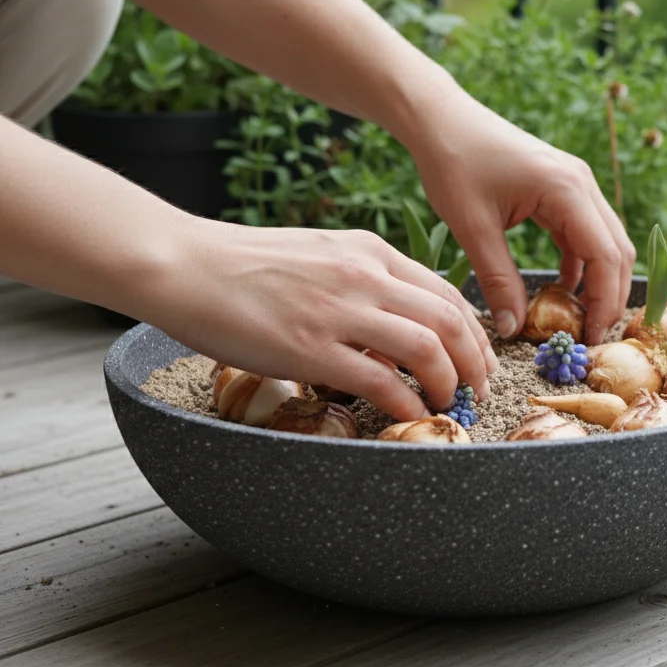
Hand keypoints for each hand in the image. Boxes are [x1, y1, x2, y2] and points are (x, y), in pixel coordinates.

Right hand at [150, 219, 497, 422]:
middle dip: (475, 361)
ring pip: (427, 348)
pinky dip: (405, 401)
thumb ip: (363, 282)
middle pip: (450, 320)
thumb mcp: (321, 256)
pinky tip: (408, 414)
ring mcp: (339, 311)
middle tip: (480, 390)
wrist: (184, 264)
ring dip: (448, 382)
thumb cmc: (245, 265)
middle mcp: (365, 276)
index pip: (446, 292)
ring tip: (448, 404)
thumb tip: (396, 325)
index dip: (474, 332)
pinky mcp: (310, 347)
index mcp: (370, 252)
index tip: (481, 360)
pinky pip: (380, 379)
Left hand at [409, 82, 636, 345]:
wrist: (440, 119)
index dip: (606, 301)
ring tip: (579, 318)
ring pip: (606, 242)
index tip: (590, 337)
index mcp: (566, 190)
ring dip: (599, 280)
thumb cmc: (453, 163)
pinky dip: (581, 262)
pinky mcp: (563, 187)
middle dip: (610, 296)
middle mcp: (582, 184)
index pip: (606, 256)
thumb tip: (513, 330)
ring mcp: (576, 183)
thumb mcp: (472, 228)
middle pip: (617, 251)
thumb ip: (498, 281)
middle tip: (590, 336)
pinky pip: (586, 232)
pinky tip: (561, 287)